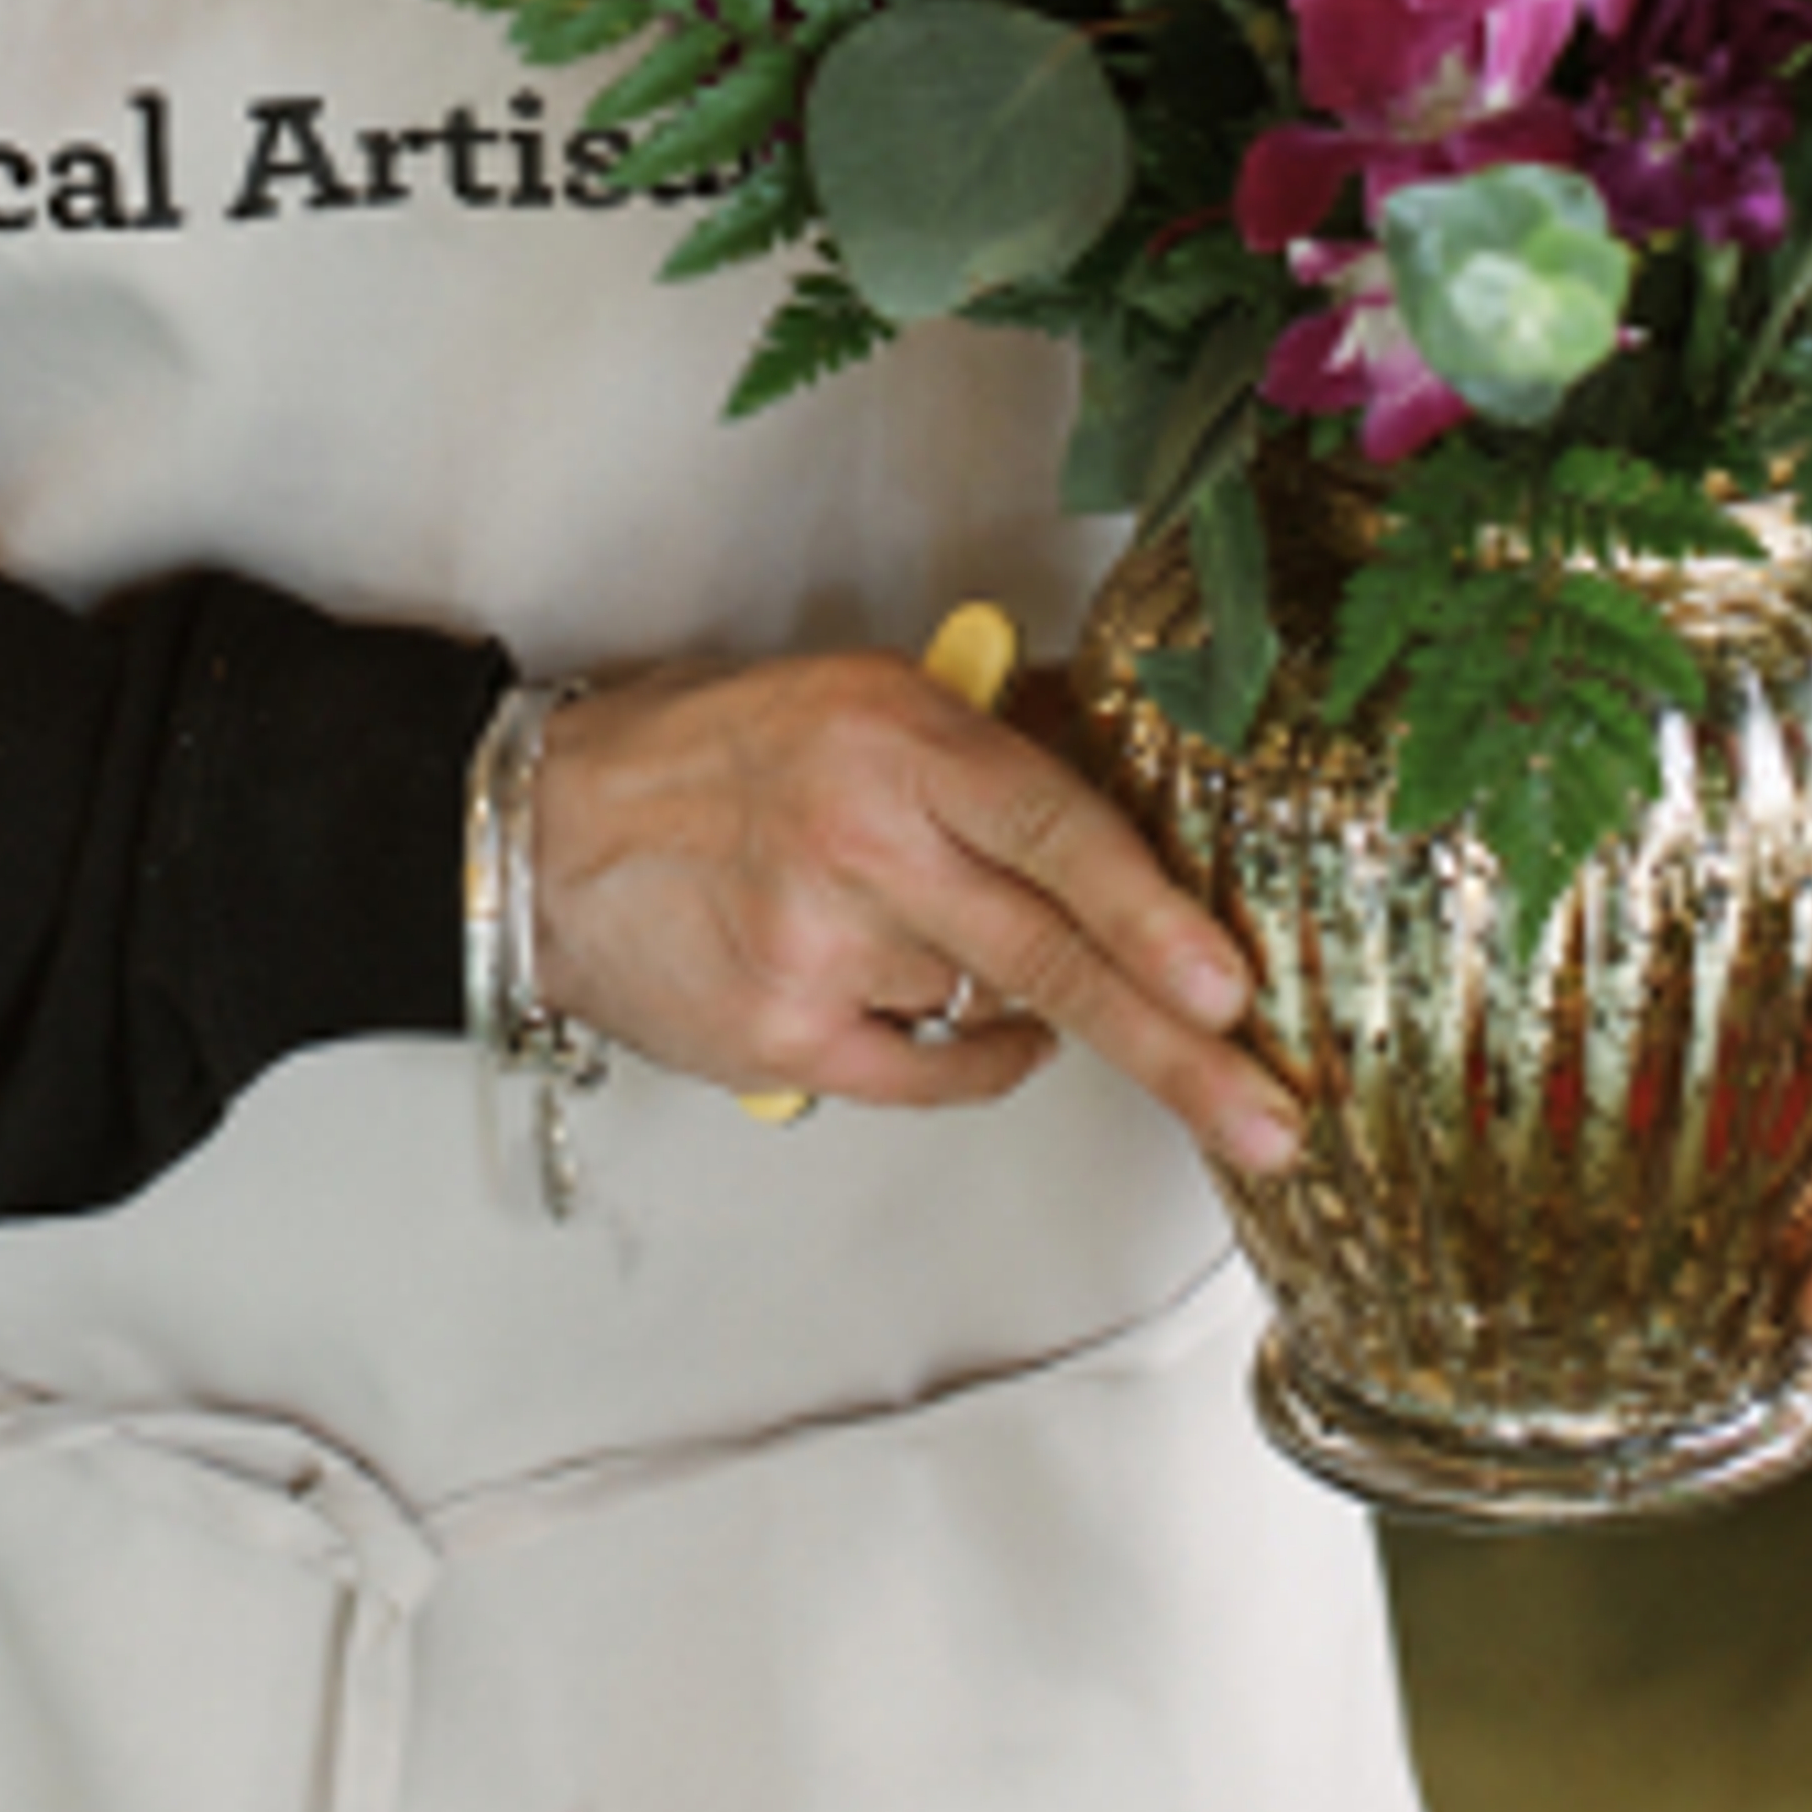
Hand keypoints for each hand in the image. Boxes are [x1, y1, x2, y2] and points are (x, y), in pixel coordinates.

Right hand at [528, 647, 1304, 1180]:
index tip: (1227, 983)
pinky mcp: (785, 1037)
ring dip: (1018, 993)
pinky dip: (974, 1055)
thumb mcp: (856, 695)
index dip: (1150, 911)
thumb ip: (987, 739)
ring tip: (944, 935)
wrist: (545, 835)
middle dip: (1176, 1050)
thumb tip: (1127, 767)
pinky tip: (967, 1019)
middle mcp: (860, 840)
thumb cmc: (705, 756)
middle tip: (1265, 1116)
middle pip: (1051, 956)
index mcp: (892, 736)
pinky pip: (932, 1074)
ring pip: (990, 1004)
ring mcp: (819, 950)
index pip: (1053, 825)